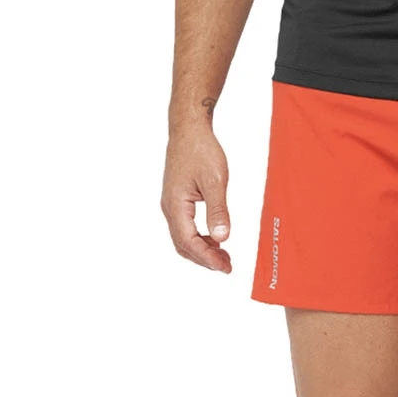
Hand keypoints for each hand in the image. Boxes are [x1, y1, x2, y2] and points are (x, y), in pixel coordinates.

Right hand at [161, 125, 232, 272]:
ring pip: (184, 239)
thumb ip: (218, 210)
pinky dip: (200, 240)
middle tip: (227, 267)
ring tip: (224, 257)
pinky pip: (186, 229)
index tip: (225, 267)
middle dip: (205, 259)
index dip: (207, 258)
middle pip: (184, 246)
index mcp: (176, 205)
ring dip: (203, 251)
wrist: (189, 129)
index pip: (189, 242)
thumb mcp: (216, 181)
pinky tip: (216, 241)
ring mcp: (172, 206)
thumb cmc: (200, 149)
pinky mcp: (178, 202)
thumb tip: (222, 238)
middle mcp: (170, 208)